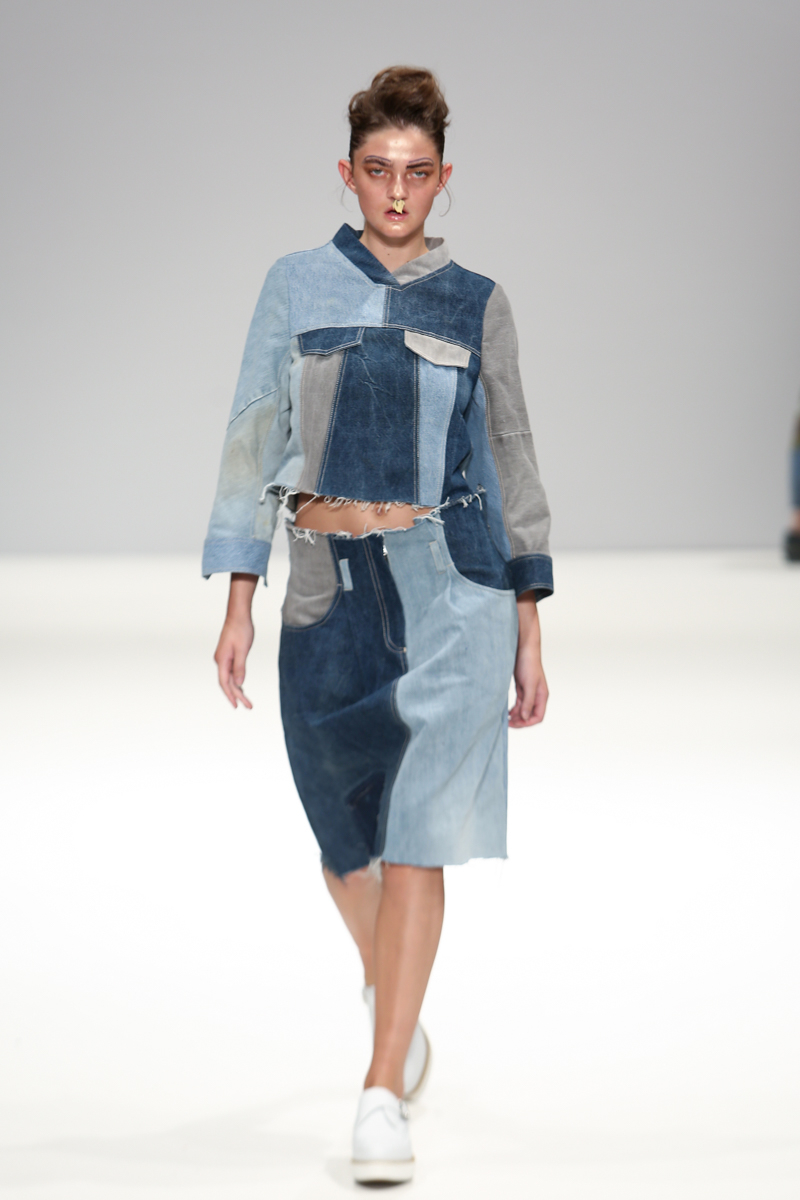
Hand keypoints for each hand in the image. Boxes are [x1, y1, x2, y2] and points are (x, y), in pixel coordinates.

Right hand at [214, 573, 257, 708]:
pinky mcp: (228, 655)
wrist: (238, 615)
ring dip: (238, 689)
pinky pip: (232, 672)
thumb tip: (239, 684)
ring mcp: (224, 658)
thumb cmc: (240, 630)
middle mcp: (220, 661)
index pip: (225, 683)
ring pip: (230, 678)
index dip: (230, 695)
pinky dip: (237, 680)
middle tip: (248, 706)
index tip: (237, 705)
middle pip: (227, 683)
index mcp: (222, 660)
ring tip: (247, 701)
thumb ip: (240, 667)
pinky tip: (242, 686)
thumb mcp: (242, 649)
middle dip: (237, 695)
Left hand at [508, 593, 548, 728]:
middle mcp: (537, 695)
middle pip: (530, 715)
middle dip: (520, 721)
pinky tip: (507, 711)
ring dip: (516, 715)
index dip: (527, 723)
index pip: (538, 716)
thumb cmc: (529, 663)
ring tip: (505, 718)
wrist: (523, 648)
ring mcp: (529, 691)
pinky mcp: (522, 687)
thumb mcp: (529, 685)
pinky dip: (514, 708)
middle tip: (507, 723)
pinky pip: (519, 702)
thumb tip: (525, 717)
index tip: (514, 723)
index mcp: (542, 696)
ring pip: (523, 709)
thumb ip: (528, 702)